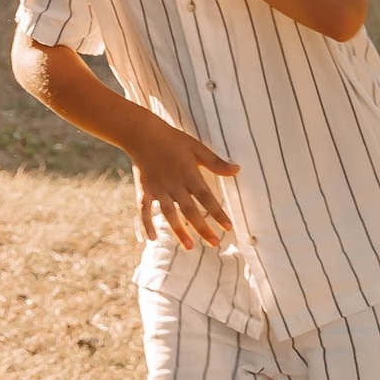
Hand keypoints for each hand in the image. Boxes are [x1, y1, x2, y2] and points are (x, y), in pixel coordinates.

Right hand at [126, 112, 237, 250]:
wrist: (141, 132)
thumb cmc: (172, 139)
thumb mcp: (196, 147)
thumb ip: (216, 162)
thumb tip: (237, 170)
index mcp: (188, 173)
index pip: (206, 197)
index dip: (217, 213)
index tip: (228, 228)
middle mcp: (173, 184)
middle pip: (190, 210)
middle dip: (203, 228)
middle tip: (215, 243)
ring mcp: (157, 188)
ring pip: (169, 213)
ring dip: (179, 230)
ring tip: (190, 247)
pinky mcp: (144, 189)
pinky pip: (144, 209)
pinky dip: (147, 224)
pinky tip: (153, 239)